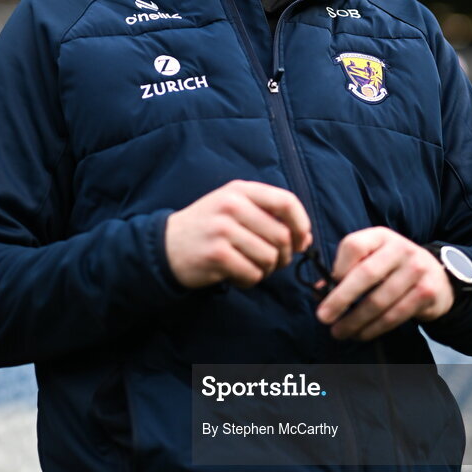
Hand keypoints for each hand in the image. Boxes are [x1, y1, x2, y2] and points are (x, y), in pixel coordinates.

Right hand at [165, 180, 311, 288]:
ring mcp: (223, 229)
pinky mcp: (216, 254)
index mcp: (240, 190)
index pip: (286, 201)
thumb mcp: (235, 209)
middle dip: (283, 256)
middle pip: (282, 235)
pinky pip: (252, 274)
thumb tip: (306, 238)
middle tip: (271, 262)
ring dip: (265, 270)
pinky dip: (250, 280)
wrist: (166, 245)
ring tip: (249, 267)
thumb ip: (269, 217)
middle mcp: (232, 205)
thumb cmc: (208, 228)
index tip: (301, 241)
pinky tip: (237, 275)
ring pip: (269, 258)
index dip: (301, 224)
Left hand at [315, 227, 453, 339]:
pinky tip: (361, 334)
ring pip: (379, 300)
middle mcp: (400, 248)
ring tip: (339, 332)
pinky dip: (374, 328)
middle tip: (323, 317)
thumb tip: (319, 291)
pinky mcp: (426, 292)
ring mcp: (416, 269)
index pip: (353, 245)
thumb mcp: (373, 258)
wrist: (437, 276)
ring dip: (355, 320)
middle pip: (365, 274)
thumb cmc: (393, 267)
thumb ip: (348, 269)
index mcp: (381, 236)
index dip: (338, 267)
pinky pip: (395, 315)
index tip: (326, 288)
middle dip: (341, 299)